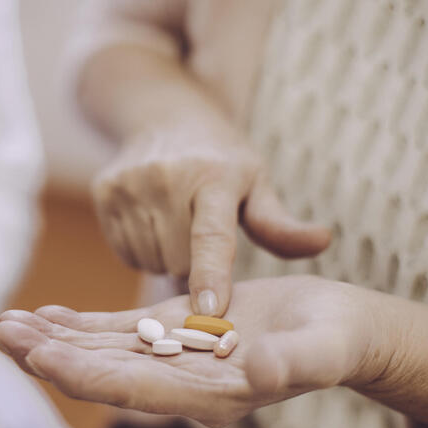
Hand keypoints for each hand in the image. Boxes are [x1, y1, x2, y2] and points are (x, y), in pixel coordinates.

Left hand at [0, 276, 427, 427]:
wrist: (336, 328)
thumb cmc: (335, 339)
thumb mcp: (324, 347)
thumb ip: (296, 363)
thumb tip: (265, 374)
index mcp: (212, 394)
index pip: (139, 388)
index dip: (90, 374)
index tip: (45, 358)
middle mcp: (183, 382)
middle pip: (107, 372)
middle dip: (54, 356)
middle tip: (4, 333)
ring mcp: (174, 358)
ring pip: (104, 350)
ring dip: (57, 338)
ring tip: (11, 321)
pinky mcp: (174, 332)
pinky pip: (120, 330)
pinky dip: (83, 324)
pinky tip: (50, 315)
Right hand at [92, 116, 330, 316]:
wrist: (164, 117)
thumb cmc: (220, 160)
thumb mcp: (255, 181)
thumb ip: (279, 223)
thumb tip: (323, 242)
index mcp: (214, 175)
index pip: (212, 235)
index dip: (211, 275)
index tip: (208, 310)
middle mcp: (167, 176)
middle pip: (178, 261)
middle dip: (192, 266)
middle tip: (200, 236)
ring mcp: (130, 183)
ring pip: (150, 260)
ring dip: (166, 259)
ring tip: (176, 226)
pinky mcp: (104, 191)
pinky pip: (125, 252)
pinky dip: (141, 249)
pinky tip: (152, 222)